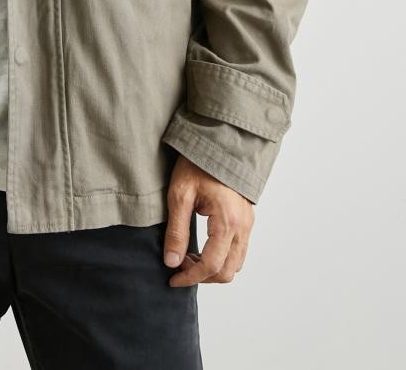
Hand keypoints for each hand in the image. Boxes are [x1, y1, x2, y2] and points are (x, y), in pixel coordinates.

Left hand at [163, 153, 254, 285]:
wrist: (218, 140)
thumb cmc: (197, 163)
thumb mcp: (179, 194)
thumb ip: (176, 231)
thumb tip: (171, 262)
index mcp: (227, 220)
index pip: (212, 264)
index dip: (191, 277)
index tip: (172, 279)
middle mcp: (243, 225)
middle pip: (227, 271)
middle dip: (202, 277)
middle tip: (178, 267)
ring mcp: (248, 223)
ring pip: (235, 264)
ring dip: (212, 269)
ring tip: (188, 257)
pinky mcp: (246, 219)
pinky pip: (238, 251)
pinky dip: (221, 258)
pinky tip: (201, 248)